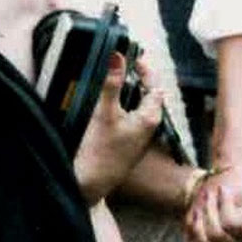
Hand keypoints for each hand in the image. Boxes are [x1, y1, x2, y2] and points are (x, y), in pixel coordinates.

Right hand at [74, 53, 162, 203]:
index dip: (145, 70)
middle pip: (144, 95)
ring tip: (108, 79)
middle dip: (133, 79)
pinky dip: (115, 106)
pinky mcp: (122, 144)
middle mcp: (146, 127)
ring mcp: (134, 137)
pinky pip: (123, 118)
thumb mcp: (105, 112)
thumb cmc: (100, 151)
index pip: (154, 86)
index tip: (132, 56)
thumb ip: (112, 83)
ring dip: (122, 92)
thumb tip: (117, 55)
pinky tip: (100, 104)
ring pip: (133, 107)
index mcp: (149, 118)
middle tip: (118, 64)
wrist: (87, 186)